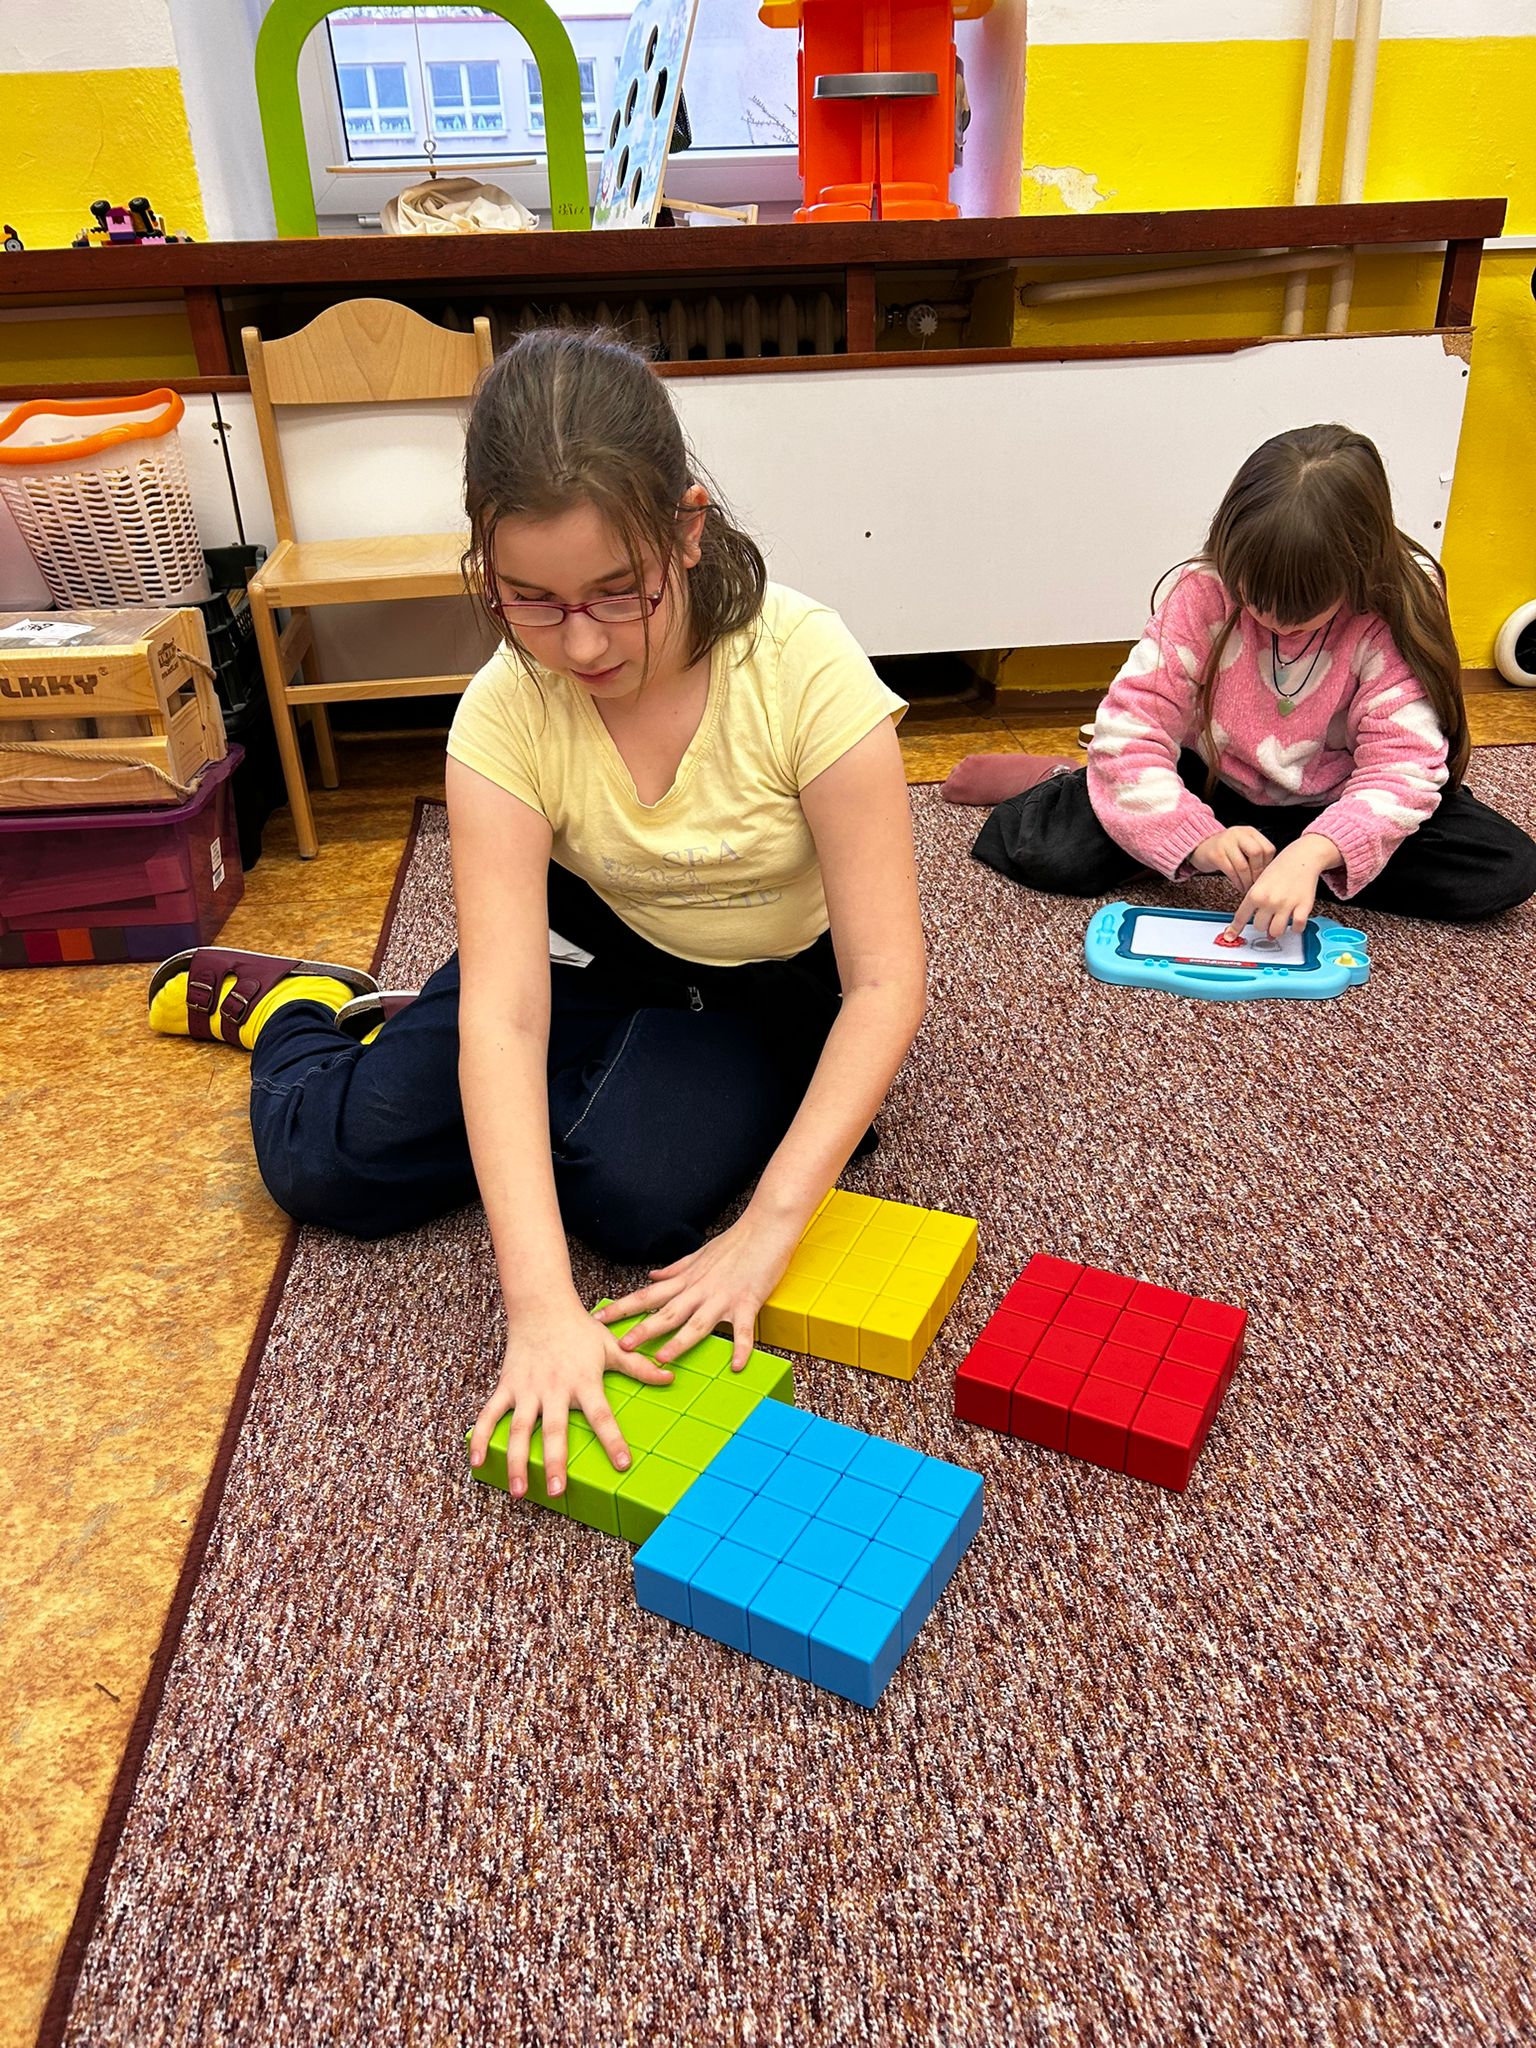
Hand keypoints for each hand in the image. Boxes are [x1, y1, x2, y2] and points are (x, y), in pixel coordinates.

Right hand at [467, 1294, 673, 1499]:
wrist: (542, 1305)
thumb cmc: (580, 1329)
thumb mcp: (613, 1346)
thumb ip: (639, 1366)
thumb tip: (670, 1376)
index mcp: (583, 1381)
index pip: (602, 1415)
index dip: (612, 1440)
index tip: (622, 1464)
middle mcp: (554, 1388)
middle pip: (554, 1430)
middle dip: (555, 1462)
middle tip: (557, 1491)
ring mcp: (527, 1389)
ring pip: (520, 1430)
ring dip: (518, 1461)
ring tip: (519, 1491)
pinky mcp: (507, 1387)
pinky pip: (491, 1415)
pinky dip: (482, 1438)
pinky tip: (478, 1463)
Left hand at [594, 1204, 808, 1371]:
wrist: (766, 1227)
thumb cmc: (736, 1241)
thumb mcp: (700, 1254)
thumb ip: (675, 1269)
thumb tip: (653, 1276)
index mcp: (687, 1280)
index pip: (648, 1294)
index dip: (622, 1307)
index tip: (599, 1318)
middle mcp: (700, 1290)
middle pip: (666, 1312)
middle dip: (642, 1330)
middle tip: (620, 1346)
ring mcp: (723, 1298)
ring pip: (697, 1323)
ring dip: (679, 1341)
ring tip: (662, 1359)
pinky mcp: (748, 1302)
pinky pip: (744, 1330)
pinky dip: (741, 1347)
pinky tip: (737, 1366)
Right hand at [1189, 825, 1275, 893]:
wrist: (1199, 846)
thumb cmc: (1224, 849)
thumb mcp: (1242, 846)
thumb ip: (1256, 855)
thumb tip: (1268, 874)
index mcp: (1250, 832)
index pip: (1267, 848)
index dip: (1268, 865)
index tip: (1265, 875)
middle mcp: (1239, 834)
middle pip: (1256, 853)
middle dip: (1258, 872)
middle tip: (1256, 883)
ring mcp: (1226, 843)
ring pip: (1243, 865)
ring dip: (1247, 881)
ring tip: (1247, 887)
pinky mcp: (1216, 854)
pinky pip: (1231, 871)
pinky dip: (1237, 882)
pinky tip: (1239, 886)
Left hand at [1224, 833, 1340, 941]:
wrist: (1302, 857)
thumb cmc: (1281, 868)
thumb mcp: (1260, 882)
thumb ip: (1256, 901)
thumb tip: (1259, 923)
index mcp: (1255, 894)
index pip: (1241, 917)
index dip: (1235, 929)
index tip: (1230, 937)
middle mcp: (1269, 901)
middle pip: (1259, 927)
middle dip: (1263, 923)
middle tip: (1268, 916)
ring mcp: (1286, 905)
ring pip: (1275, 932)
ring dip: (1276, 929)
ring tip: (1279, 921)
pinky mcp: (1303, 907)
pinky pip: (1296, 927)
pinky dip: (1295, 928)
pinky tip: (1294, 921)